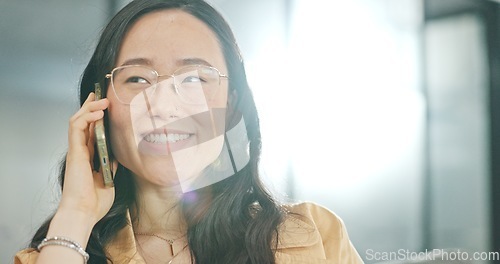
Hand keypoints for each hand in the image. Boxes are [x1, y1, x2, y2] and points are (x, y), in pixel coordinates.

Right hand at [57, 92, 115, 225]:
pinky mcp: (74, 151)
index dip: (96, 116)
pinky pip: (76, 127)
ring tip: (103, 100)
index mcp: (88, 156)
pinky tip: (98, 112)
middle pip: (83, 121)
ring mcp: (76, 150)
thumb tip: (118, 155)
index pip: (90, 130)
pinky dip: (86, 116)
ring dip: (90, 107)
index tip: (104, 104)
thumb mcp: (109, 179)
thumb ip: (111, 165)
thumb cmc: (95, 202)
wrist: (84, 212)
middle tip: (101, 94)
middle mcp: (81, 151)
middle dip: (91, 106)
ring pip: (77, 120)